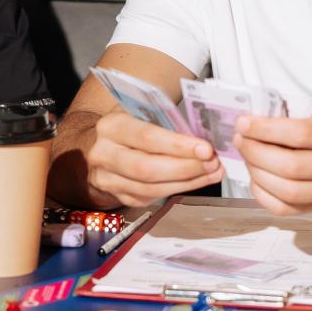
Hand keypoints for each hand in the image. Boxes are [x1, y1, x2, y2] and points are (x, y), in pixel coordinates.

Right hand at [85, 111, 223, 206]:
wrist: (99, 146)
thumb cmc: (129, 126)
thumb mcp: (140, 112)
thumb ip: (165, 119)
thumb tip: (205, 130)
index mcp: (111, 127)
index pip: (146, 137)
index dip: (177, 145)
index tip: (205, 149)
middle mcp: (104, 154)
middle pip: (147, 168)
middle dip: (185, 168)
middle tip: (212, 163)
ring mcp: (108, 179)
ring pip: (150, 188)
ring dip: (187, 182)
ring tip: (211, 172)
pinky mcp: (118, 195)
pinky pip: (151, 198)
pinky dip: (178, 189)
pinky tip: (196, 181)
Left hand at [233, 112, 311, 215]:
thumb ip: (299, 119)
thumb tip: (255, 122)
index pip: (300, 134)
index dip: (266, 130)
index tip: (245, 124)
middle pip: (290, 166)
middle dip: (256, 152)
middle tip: (241, 141)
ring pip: (287, 191)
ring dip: (257, 173)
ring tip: (248, 158)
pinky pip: (287, 209)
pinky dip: (264, 195)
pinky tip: (257, 179)